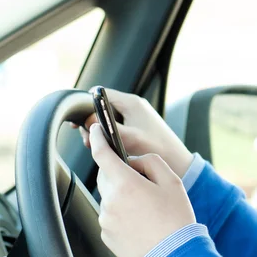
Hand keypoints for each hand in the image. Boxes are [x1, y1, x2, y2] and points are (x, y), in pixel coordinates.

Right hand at [71, 87, 193, 178]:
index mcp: (131, 103)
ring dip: (99, 132)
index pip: (100, 94)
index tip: (77, 121)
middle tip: (88, 139)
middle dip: (91, 123)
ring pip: (107, 120)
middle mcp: (133, 107)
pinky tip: (108, 150)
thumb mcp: (129, 138)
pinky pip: (116, 128)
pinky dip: (108, 137)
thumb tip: (88, 121)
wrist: (179, 162)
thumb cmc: (159, 148)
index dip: (85, 106)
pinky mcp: (137, 128)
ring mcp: (135, 118)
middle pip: (101, 108)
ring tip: (96, 146)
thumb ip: (108, 128)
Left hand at [89, 123, 195, 256]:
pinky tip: (142, 222)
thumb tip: (134, 161)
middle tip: (145, 182)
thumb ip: (151, 162)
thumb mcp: (172, 182)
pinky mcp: (107, 235)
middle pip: (106, 175)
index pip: (103, 154)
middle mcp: (110, 201)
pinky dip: (122, 213)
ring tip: (148, 209)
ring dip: (123, 195)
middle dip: (120, 172)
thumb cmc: (176, 219)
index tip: (97, 130)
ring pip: (110, 196)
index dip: (98, 139)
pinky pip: (111, 215)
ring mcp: (106, 220)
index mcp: (125, 184)